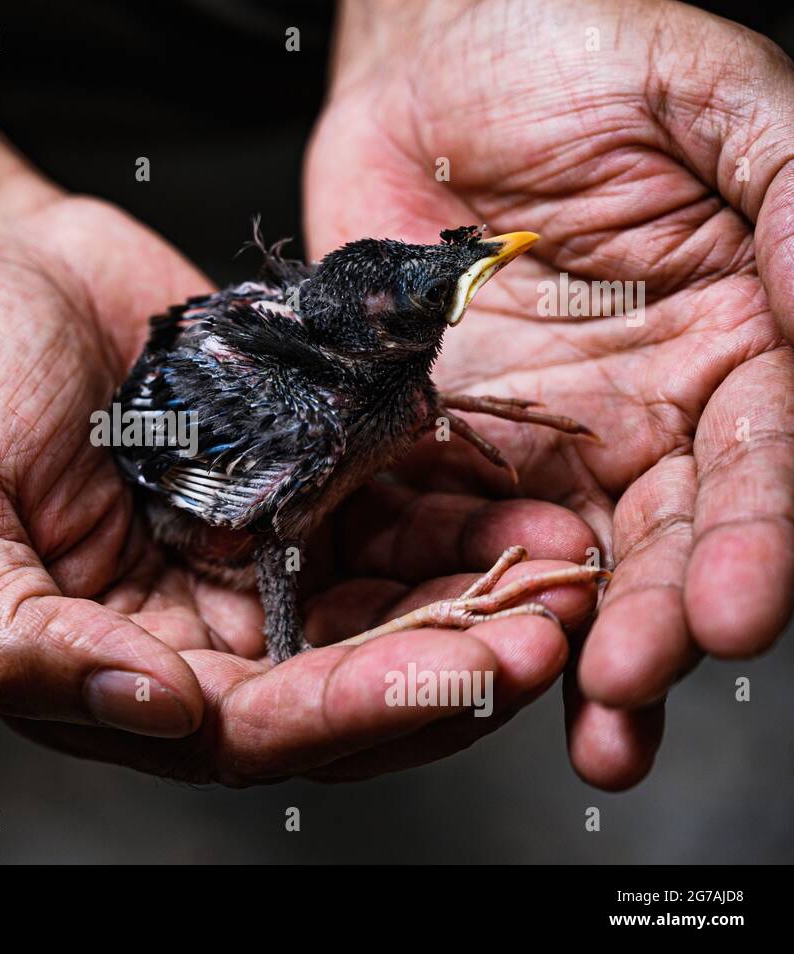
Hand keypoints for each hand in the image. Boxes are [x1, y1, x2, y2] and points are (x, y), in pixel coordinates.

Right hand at [0, 188, 608, 782]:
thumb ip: (22, 642)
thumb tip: (158, 714)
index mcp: (105, 665)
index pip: (242, 729)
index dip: (346, 713)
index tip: (445, 676)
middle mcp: (190, 628)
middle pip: (336, 684)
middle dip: (442, 670)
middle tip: (541, 637)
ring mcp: (249, 552)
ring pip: (382, 613)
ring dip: (475, 606)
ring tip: (563, 578)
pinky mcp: (293, 478)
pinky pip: (388, 520)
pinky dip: (457, 526)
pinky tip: (522, 514)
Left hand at [306, 0, 793, 787]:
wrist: (432, 57)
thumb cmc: (577, 51)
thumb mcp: (710, 102)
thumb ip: (793, 198)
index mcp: (734, 340)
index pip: (759, 463)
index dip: (753, 541)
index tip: (736, 614)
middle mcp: (644, 406)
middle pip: (666, 536)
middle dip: (658, 619)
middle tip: (632, 688)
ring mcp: (539, 431)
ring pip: (570, 557)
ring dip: (571, 643)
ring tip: (582, 721)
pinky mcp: (443, 436)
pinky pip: (453, 524)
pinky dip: (460, 590)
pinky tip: (459, 648)